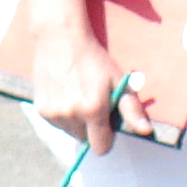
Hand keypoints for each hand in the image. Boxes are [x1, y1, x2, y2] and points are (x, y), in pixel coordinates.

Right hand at [31, 0, 126, 153]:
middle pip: (85, 140)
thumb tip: (145, 131)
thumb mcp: (118, 81)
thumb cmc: (94, 59)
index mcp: (93, 110)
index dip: (107, 136)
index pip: (101, 147)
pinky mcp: (41, 109)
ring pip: (71, 132)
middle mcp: (72, 115)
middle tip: (92, 102)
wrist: (61, 39)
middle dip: (91, 128)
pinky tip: (65, 95)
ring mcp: (54, 113)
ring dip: (76, 122)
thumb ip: (132, 109)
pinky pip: (57, 124)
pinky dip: (63, 115)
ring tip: (77, 96)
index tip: (107, 122)